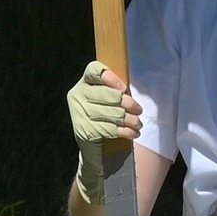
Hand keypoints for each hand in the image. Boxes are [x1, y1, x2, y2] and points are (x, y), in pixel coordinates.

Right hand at [67, 61, 140, 203]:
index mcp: (85, 82)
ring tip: (139, 124)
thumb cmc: (106, 114)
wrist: (93, 144)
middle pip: (105, 94)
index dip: (110, 77)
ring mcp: (78, 113)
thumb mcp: (109, 98)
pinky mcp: (82, 130)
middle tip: (139, 110)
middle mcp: (77, 95)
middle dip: (126, 103)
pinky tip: (133, 133)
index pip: (94, 70)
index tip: (124, 88)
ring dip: (129, 120)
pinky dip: (124, 131)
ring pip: (109, 113)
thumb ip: (116, 90)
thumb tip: (129, 94)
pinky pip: (108, 129)